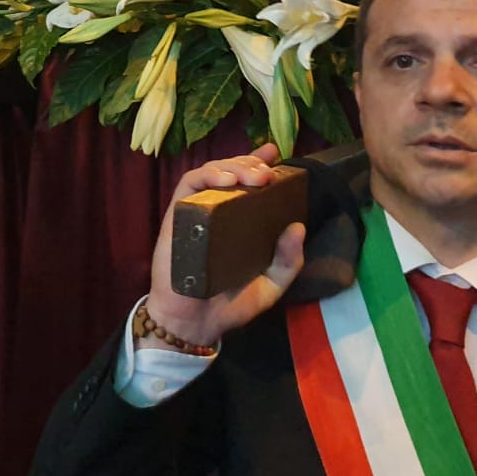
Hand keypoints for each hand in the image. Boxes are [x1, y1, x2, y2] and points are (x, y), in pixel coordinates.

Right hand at [143, 144, 304, 350]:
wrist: (197, 324)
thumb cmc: (230, 304)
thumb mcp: (271, 284)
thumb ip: (289, 261)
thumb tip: (298, 227)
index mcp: (239, 221)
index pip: (247, 182)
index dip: (258, 161)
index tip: (274, 151)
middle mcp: (218, 211)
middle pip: (231, 172)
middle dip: (250, 164)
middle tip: (267, 172)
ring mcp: (197, 212)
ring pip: (210, 172)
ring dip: (232, 166)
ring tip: (251, 175)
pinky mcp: (178, 216)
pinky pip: (189, 185)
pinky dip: (208, 176)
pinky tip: (227, 181)